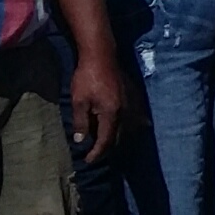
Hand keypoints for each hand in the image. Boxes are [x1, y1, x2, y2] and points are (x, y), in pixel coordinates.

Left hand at [68, 47, 123, 162]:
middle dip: (107, 146)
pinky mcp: (133, 95)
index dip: (97, 152)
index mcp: (112, 113)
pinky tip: (134, 126)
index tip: (88, 160)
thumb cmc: (87, 77)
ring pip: (130, 127)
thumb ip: (81, 122)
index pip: (106, 140)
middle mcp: (125, 111)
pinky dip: (133, 124)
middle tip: (95, 152)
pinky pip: (136, 116)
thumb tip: (81, 141)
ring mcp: (132, 103)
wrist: (101, 55)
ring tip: (109, 141)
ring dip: (119, 137)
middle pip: (119, 136)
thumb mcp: (79, 101)